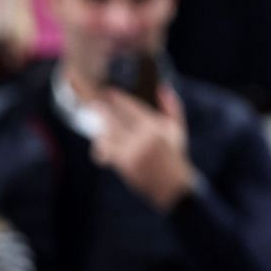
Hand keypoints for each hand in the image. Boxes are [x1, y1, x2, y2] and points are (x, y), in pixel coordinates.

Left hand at [92, 86, 196, 210]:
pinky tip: (100, 146)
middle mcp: (142, 137)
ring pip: (107, 136)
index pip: (131, 108)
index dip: (118, 99)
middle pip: (115, 120)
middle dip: (102, 112)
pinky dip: (100, 149)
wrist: (171, 183)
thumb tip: (161, 87)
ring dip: (101, 131)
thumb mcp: (177, 129)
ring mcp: (132, 151)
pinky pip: (106, 152)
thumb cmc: (174, 154)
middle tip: (94, 105)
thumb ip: (170, 107)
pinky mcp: (124, 164)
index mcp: (155, 126)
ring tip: (99, 127)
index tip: (110, 93)